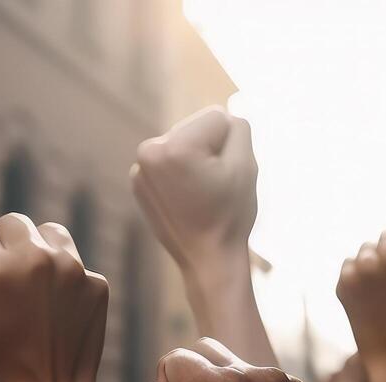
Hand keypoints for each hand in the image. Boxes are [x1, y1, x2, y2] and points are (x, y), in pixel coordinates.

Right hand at [0, 214, 107, 381]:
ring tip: (36, 281)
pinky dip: (65, 279)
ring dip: (39, 249)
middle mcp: (35, 259)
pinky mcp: (96, 282)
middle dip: (7, 244)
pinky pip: (75, 264)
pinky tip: (59, 306)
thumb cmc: (2, 362)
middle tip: (10, 274)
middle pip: (14, 223)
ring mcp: (71, 269)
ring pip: (49, 232)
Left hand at [132, 107, 257, 268]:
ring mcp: (139, 169)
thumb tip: (223, 116)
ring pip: (185, 144)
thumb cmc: (231, 215)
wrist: (209, 262)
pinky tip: (188, 201)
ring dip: (197, 163)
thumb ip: (238, 126)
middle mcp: (148, 153)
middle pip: (197, 128)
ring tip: (202, 196)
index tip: (225, 179)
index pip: (218, 117)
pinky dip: (182, 176)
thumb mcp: (247, 163)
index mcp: (173, 146)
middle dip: (211, 152)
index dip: (232, 146)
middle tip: (214, 190)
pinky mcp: (138, 183)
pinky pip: (171, 163)